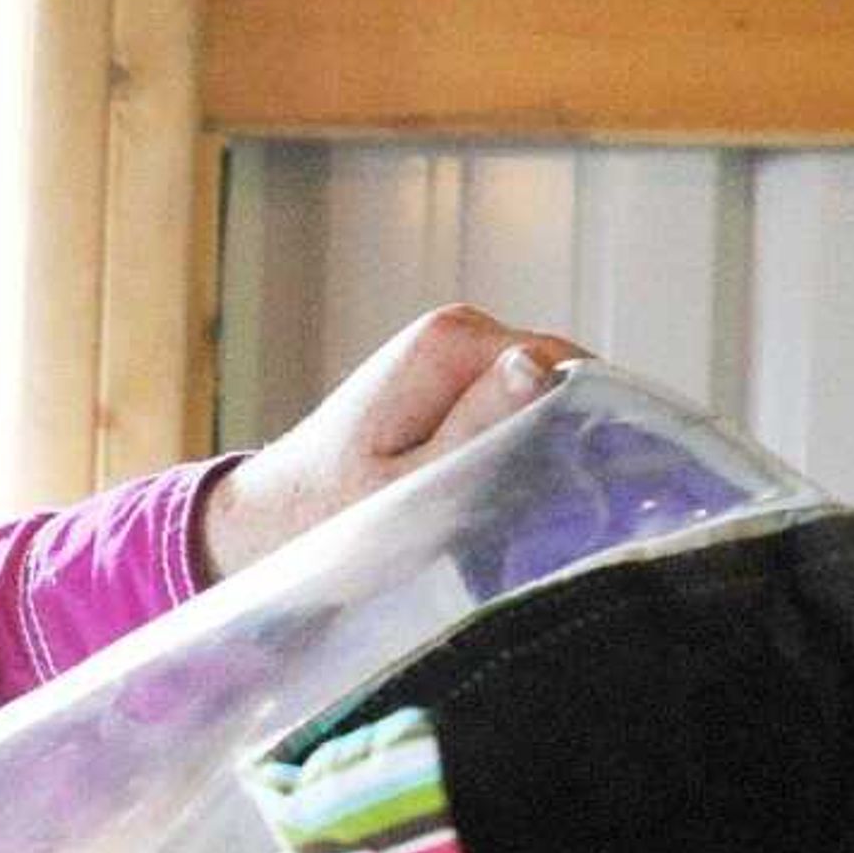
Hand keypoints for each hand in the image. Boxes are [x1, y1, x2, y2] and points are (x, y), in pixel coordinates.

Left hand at [196, 305, 590, 581]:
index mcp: (451, 341)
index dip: (587, 423)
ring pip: (540, 398)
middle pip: (558, 379)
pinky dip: (517, 446)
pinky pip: (512, 408)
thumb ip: (478, 430)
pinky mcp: (451, 382)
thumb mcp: (411, 489)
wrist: (266, 522)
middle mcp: (457, 330)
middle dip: (565, 434)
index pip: (567, 367)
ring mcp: (455, 353)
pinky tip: (500, 492)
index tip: (584, 486)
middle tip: (548, 508)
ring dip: (542, 445)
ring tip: (519, 505)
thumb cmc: (329, 517)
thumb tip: (537, 365)